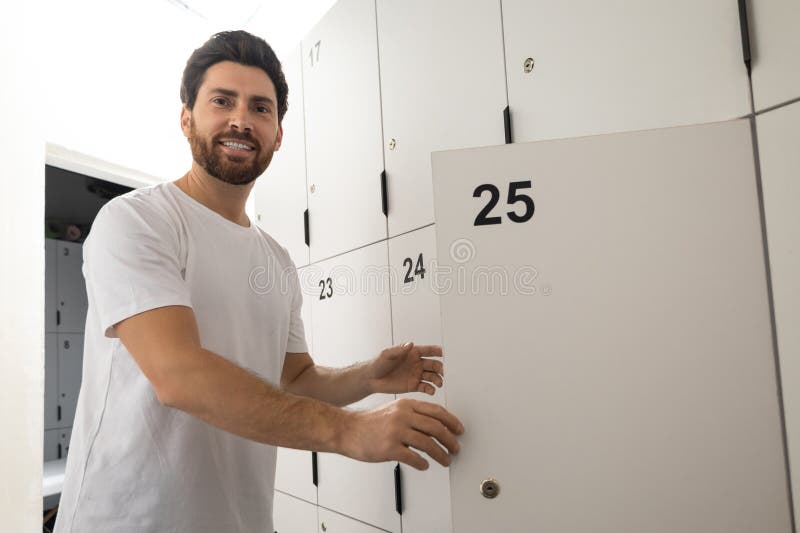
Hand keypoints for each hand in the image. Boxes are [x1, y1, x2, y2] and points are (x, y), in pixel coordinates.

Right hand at [341, 398, 463, 469]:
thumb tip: (435, 426)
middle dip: (450, 440)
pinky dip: (423, 463)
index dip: (452, 422)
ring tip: (445, 460)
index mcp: (406, 405)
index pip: (437, 411)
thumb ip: (413, 414)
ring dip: (441, 454)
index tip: (459, 430)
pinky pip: (413, 458)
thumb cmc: (369, 422)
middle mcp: (403, 416)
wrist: (347, 430)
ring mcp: (396, 432)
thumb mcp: (393, 409)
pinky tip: (425, 465)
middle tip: (456, 448)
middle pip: (436, 428)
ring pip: (428, 444)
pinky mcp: (389, 449)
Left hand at [368, 342, 444, 395]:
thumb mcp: (387, 354)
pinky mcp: (413, 386)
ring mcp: (416, 375)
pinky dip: (431, 389)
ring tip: (438, 383)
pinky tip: (431, 391)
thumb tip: (410, 344)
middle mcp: (417, 363)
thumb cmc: (378, 363)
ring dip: (438, 379)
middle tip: (443, 372)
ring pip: (432, 376)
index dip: (438, 351)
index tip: (444, 353)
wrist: (371, 379)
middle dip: (440, 368)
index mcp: (413, 353)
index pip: (429, 350)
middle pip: (434, 364)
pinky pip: (426, 387)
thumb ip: (399, 349)